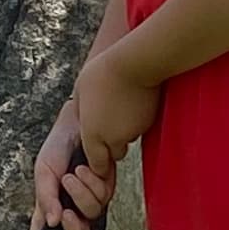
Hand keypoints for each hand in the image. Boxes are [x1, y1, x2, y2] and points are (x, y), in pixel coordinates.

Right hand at [30, 99, 93, 229]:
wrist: (78, 124)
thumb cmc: (58, 146)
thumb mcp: (43, 171)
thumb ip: (46, 197)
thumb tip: (52, 223)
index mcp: (49, 206)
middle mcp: (70, 206)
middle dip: (74, 228)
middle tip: (67, 214)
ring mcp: (90, 198)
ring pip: (92, 213)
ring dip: (81, 193)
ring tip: (72, 174)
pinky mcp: (105, 188)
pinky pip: (103, 196)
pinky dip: (92, 182)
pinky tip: (85, 167)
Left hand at [71, 48, 158, 202]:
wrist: (134, 64)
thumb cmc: (102, 73)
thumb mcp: (80, 92)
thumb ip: (81, 114)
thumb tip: (83, 124)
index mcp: (92, 135)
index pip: (97, 165)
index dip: (98, 161)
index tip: (98, 151)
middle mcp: (113, 139)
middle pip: (115, 155)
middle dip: (112, 145)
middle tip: (109, 125)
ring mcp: (133, 132)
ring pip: (129, 141)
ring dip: (125, 133)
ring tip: (120, 109)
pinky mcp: (148, 123)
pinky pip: (141, 129)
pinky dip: (137, 122)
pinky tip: (132, 104)